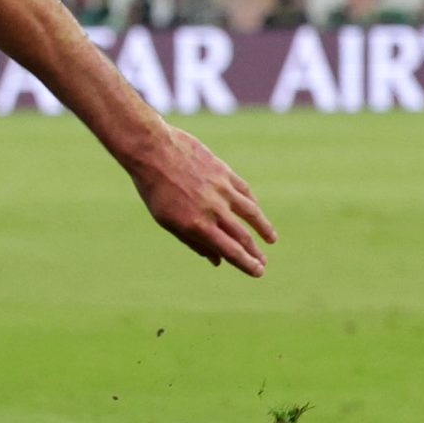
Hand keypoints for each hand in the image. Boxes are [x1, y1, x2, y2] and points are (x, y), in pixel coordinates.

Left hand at [129, 125, 274, 275]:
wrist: (153, 150)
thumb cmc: (154, 189)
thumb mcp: (166, 220)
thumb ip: (192, 240)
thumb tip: (216, 260)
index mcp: (197, 225)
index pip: (230, 250)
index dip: (246, 263)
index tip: (258, 272)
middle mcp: (214, 209)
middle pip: (242, 236)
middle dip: (255, 252)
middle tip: (263, 263)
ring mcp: (222, 190)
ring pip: (251, 213)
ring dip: (264, 228)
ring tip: (271, 239)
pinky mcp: (225, 173)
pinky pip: (245, 192)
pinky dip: (252, 203)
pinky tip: (256, 210)